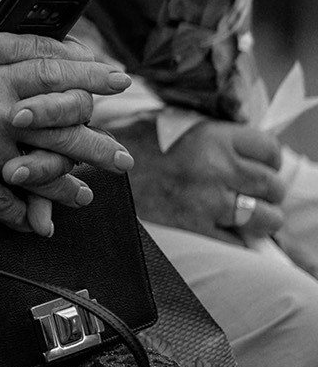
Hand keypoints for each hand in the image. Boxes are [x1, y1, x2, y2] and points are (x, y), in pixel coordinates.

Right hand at [0, 29, 132, 233]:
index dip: (91, 73)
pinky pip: (1, 202)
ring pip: (43, 172)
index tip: (117, 79)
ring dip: (69, 187)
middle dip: (99, 143)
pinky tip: (35, 224)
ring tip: (87, 194)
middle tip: (121, 154)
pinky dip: (19, 216)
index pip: (55, 69)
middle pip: (65, 127)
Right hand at [114, 118, 286, 243]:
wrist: (94, 167)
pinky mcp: (194, 228)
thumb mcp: (176, 124)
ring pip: (265, 217)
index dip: (266, 160)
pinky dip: (233, 238)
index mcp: (213, 137)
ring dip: (257, 217)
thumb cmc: (133, 143)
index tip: (256, 164)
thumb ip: (217, 135)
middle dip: (265, 190)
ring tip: (239, 211)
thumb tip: (251, 151)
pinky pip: (238, 242)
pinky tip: (218, 226)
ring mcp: (207, 200)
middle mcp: (215, 167)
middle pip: (272, 186)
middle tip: (247, 190)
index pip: (270, 150)